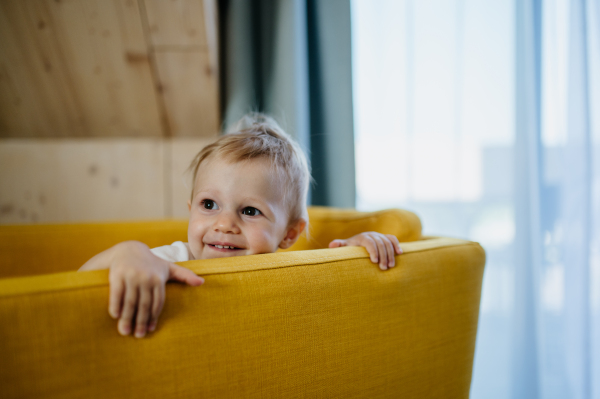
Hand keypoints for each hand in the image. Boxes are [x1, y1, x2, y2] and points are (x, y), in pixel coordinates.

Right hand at [81, 241, 203, 337]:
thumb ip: (185, 275)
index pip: (157, 303)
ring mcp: (131, 276)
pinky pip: (117, 294)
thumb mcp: (168, 268)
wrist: (129, 249)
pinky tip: (115, 316)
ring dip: (127, 319)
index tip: (150, 330)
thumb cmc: (151, 263)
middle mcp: (146, 277)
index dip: (154, 318)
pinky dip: (116, 306)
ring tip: (125, 332)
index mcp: (159, 278)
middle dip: (141, 322)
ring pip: (130, 302)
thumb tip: (202, 282)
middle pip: (144, 305)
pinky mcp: (117, 275)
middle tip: (138, 336)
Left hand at [329, 232, 401, 269]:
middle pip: (380, 243)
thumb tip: (331, 245)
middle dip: (383, 256)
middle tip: (383, 268)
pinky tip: (400, 253)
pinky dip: (396, 245)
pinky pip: (393, 239)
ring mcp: (379, 235)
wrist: (358, 242)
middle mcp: (372, 234)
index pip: (369, 242)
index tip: (374, 261)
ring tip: (390, 266)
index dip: (373, 251)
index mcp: (362, 237)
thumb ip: (339, 245)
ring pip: (387, 243)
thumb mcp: (345, 247)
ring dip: (390, 254)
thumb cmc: (351, 248)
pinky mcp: (385, 238)